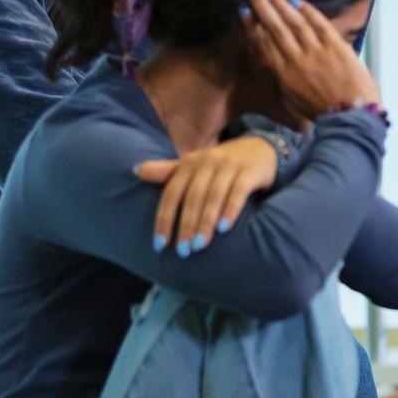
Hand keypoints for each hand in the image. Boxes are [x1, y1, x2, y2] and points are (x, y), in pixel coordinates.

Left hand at [136, 134, 277, 256]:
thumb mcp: (195, 165)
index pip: (172, 194)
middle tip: (184, 251)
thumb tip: (137, 170)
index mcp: (190, 162)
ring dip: (205, 222)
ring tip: (200, 245)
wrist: (261, 146)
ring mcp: (230, 165)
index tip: (160, 245)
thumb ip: (168, 171)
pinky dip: (230, 210)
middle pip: (193, 197)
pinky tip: (224, 228)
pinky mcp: (250, 171)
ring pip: (214, 196)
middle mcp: (208, 161)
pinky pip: (238, 192)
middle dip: (187, 226)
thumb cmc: (223, 163)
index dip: (164, 219)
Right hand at [244, 0, 380, 120]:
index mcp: (284, 75)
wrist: (351, 116)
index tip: (244, 11)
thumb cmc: (323, 112)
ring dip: (281, 4)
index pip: (265, 45)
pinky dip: (308, 11)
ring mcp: (317, 52)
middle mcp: (297, 60)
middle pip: (276, 29)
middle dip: (263, 8)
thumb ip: (284, 79)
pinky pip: (320, 24)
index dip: (253, 27)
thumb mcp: (294, 100)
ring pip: (295, 23)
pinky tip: (297, 0)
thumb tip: (277, 63)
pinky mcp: (337, 47)